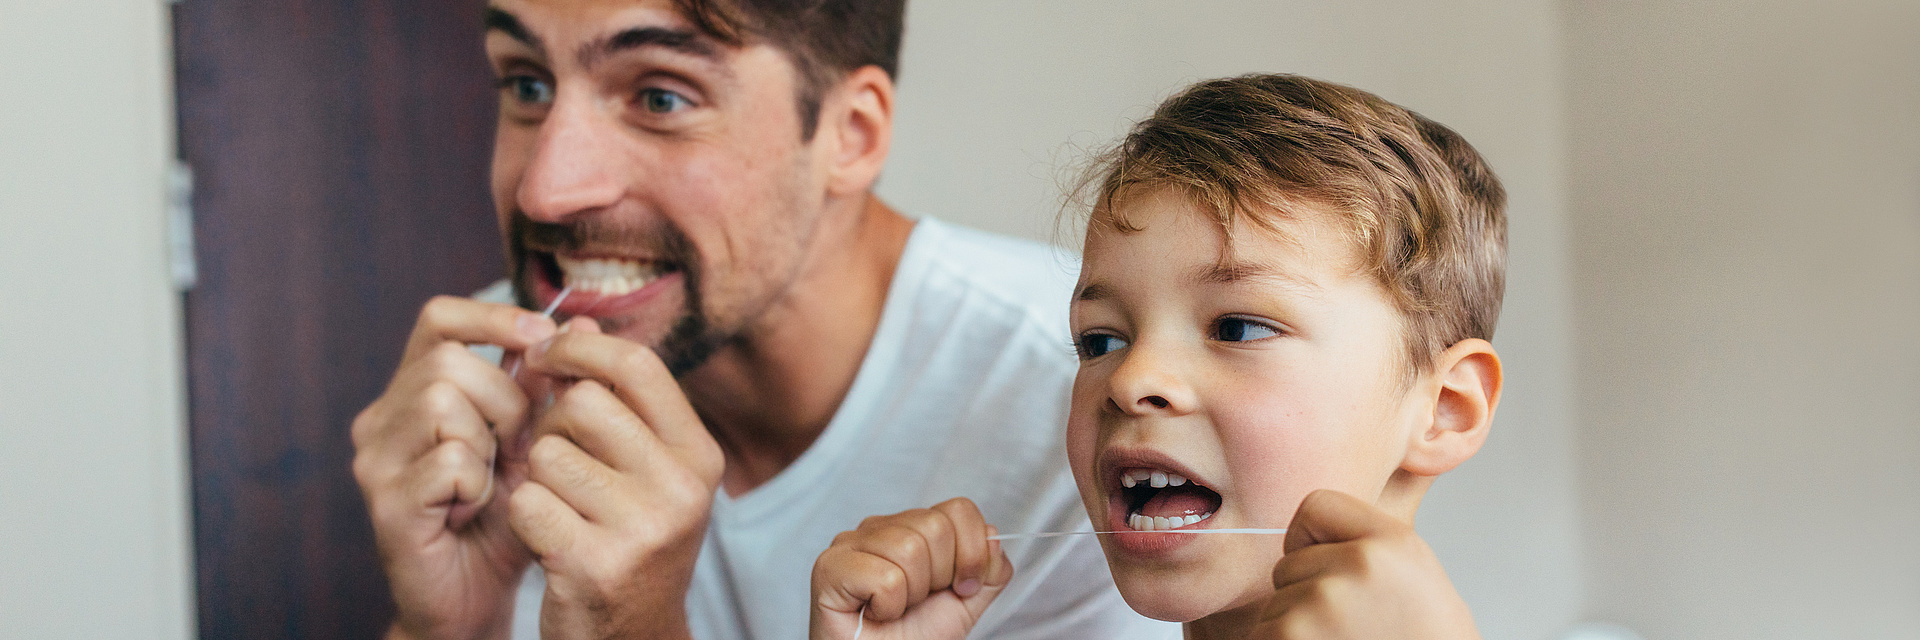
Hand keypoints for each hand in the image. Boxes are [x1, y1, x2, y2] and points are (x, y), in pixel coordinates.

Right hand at [351, 296, 556, 639]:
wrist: (477, 597)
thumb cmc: (507, 516)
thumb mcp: (535, 442)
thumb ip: (547, 386)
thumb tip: (580, 322)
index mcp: (413, 392)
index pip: (438, 319)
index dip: (491, 318)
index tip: (539, 336)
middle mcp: (382, 418)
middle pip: (448, 361)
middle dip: (503, 399)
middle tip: (516, 447)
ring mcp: (376, 459)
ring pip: (442, 401)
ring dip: (489, 442)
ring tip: (491, 481)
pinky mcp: (384, 501)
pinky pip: (448, 460)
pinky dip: (476, 484)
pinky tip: (473, 510)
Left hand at [507, 318, 725, 639]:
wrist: (631, 636)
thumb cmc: (629, 541)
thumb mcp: (644, 469)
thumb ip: (615, 399)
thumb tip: (574, 320)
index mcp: (700, 456)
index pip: (637, 366)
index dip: (579, 348)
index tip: (541, 354)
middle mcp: (683, 489)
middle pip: (583, 404)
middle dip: (552, 426)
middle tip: (557, 461)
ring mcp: (643, 529)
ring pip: (547, 454)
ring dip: (535, 477)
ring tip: (559, 507)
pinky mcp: (595, 564)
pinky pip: (527, 502)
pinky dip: (523, 517)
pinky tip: (547, 538)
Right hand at [809, 498, 1013, 639]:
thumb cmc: (915, 637)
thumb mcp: (966, 602)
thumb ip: (989, 569)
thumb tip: (993, 535)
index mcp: (913, 527)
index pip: (958, 509)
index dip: (971, 553)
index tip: (961, 588)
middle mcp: (880, 527)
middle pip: (935, 526)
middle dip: (939, 577)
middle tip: (917, 601)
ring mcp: (850, 542)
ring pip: (908, 549)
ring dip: (912, 594)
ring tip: (893, 608)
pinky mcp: (830, 566)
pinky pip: (885, 577)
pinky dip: (889, 607)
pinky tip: (874, 612)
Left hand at [1251, 490, 1479, 638]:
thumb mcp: (1418, 577)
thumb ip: (1371, 543)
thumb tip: (1316, 529)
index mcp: (1394, 543)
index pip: (1315, 506)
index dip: (1312, 541)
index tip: (1331, 570)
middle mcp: (1361, 564)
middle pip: (1289, 564)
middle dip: (1305, 595)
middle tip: (1349, 625)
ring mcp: (1324, 601)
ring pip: (1276, 605)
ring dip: (1297, 629)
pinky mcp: (1292, 635)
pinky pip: (1262, 634)